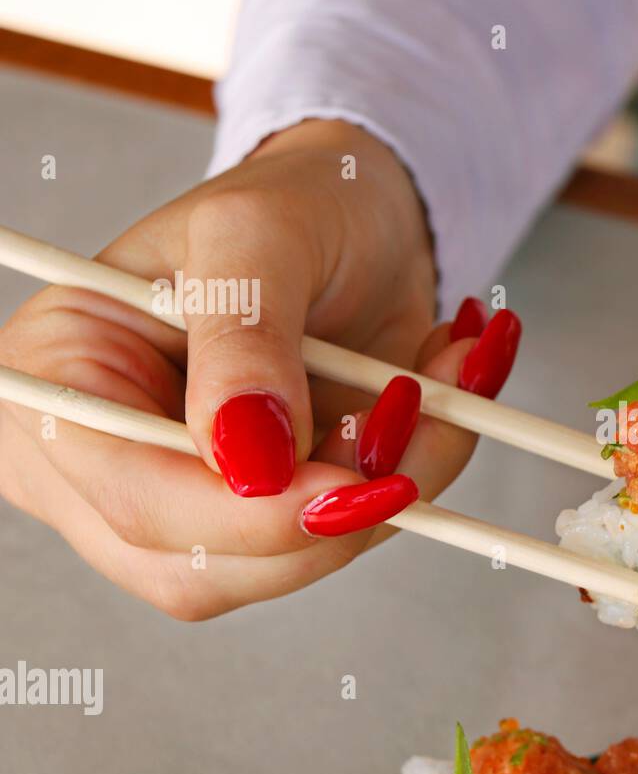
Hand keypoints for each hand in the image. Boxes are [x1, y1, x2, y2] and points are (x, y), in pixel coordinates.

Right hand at [0, 120, 519, 618]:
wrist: (361, 216)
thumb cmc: (293, 204)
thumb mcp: (256, 234)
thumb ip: (244, 341)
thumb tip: (252, 466)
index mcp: (60, 383)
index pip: (133, 499)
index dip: (248, 516)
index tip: (355, 482)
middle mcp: (109, 464)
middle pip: (203, 568)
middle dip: (333, 511)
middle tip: (417, 411)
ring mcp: (190, 500)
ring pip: (287, 565)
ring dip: (394, 486)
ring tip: (441, 379)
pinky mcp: (270, 511)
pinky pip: (344, 534)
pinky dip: (415, 475)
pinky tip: (440, 398)